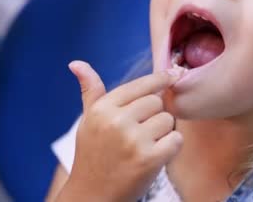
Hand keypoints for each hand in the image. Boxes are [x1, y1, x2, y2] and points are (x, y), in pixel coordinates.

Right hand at [58, 61, 182, 201]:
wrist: (92, 195)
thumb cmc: (92, 155)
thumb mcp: (88, 120)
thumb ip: (90, 90)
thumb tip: (77, 63)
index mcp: (103, 108)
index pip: (141, 84)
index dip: (160, 79)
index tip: (173, 74)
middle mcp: (116, 121)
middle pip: (157, 102)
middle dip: (155, 115)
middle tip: (141, 132)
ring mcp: (133, 140)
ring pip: (168, 120)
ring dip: (164, 132)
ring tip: (145, 145)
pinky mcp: (149, 159)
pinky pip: (176, 140)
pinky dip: (172, 147)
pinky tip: (156, 155)